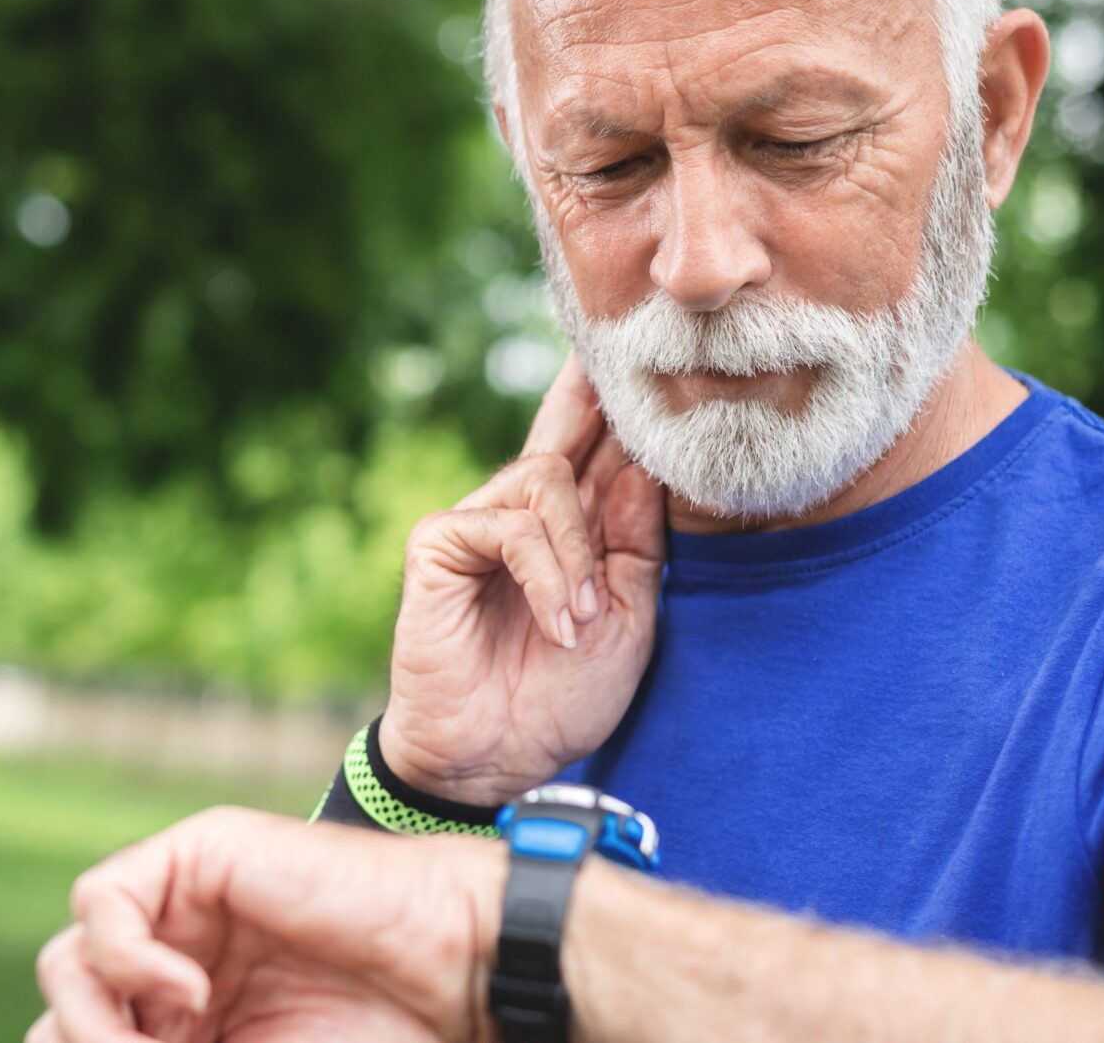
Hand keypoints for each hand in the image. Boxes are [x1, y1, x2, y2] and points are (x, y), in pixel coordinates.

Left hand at [29, 807, 503, 1042]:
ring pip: (67, 961)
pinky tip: (190, 995)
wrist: (451, 973)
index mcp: (183, 1026)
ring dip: (97, 1020)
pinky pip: (101, 900)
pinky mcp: (197, 855)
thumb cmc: (377, 1036)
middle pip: (64, 1012)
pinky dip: (126, 957)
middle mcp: (172, 966)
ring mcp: (182, 909)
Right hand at [380, 354, 664, 805]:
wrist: (495, 759)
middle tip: (614, 345)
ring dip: (576, 554)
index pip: (603, 450)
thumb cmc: (561, 696)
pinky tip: (558, 623)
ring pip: (544, 481)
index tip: (663, 353)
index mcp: (576, 528)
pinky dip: (544, 574)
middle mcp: (525, 513)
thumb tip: (645, 467)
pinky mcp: (441, 544)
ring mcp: (479, 523)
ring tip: (583, 620)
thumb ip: (637, 546)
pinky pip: (508, 527)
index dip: (624, 404)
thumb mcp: (628, 621)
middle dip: (590, 389)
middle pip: (563, 429)